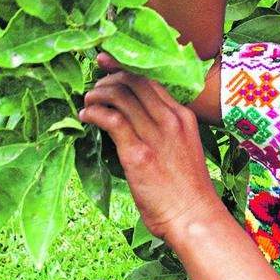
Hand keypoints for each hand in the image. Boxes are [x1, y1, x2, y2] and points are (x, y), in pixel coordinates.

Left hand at [79, 54, 219, 241]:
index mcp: (182, 116)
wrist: (193, 216)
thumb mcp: (184, 148)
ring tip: (87, 104)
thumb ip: (164, 131)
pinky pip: (111, 120)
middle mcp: (170, 120)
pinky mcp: (138, 153)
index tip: (107, 64)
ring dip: (97, 95)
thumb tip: (135, 121)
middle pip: (134, 82)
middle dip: (108, 79)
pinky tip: (86, 118)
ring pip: (120, 96)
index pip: (151, 81)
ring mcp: (155, 135)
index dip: (125, 69)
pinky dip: (94, 114)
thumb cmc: (187, 189)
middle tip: (94, 88)